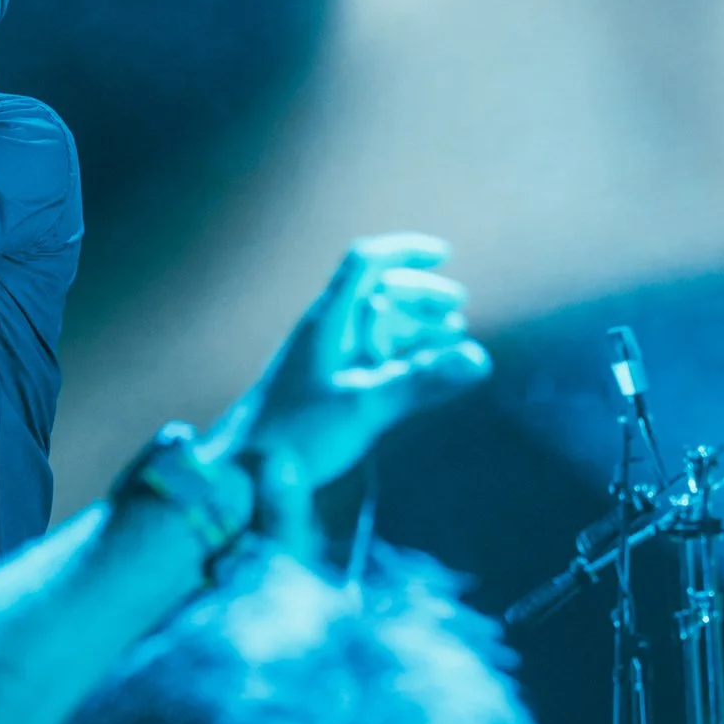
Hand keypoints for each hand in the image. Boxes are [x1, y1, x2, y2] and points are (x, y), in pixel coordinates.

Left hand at [215, 232, 489, 492]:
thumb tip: (479, 359)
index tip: (444, 254)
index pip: (366, 262)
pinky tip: (424, 366)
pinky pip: (372, 355)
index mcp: (328, 321)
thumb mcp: (364, 405)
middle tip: (459, 306)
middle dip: (420, 292)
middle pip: (378, 291)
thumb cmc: (294, 435)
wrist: (243, 472)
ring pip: (376, 324)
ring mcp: (326, 358)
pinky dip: (402, 353)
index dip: (404, 250)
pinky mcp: (327, 385)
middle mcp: (327, 331)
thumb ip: (420, 382)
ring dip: (414, 322)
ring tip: (452, 331)